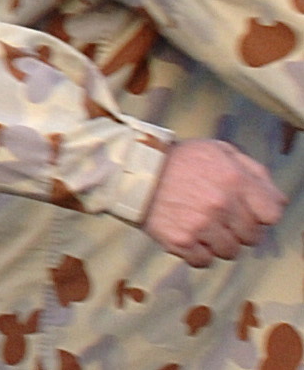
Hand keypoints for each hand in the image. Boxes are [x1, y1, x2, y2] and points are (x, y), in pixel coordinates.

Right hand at [143, 137, 286, 263]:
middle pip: (252, 237)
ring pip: (229, 252)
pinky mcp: (180, 241)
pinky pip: (203, 261)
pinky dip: (197, 253)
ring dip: (219, 243)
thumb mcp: (220, 151)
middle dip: (240, 229)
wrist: (133, 169)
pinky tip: (189, 236)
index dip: (260, 215)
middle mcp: (221, 204)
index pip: (271, 215)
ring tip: (203, 227)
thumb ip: (255, 172)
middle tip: (221, 218)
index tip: (247, 211)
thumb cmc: (180, 160)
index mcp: (235, 180)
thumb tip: (279, 201)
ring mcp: (200, 225)